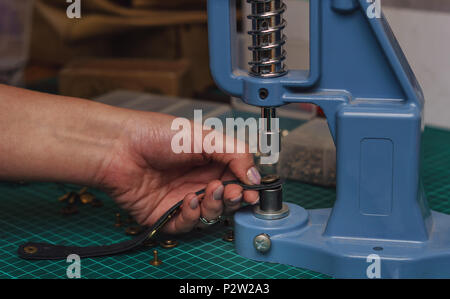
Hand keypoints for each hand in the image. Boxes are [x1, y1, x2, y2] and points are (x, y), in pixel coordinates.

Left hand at [96, 112, 260, 233]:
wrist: (119, 146)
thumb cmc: (156, 134)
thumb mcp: (204, 136)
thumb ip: (235, 154)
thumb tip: (256, 175)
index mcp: (210, 161)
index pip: (237, 179)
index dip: (247, 186)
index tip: (253, 190)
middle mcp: (198, 181)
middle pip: (227, 200)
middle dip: (234, 199)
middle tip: (233, 192)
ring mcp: (182, 199)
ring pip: (210, 215)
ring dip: (215, 207)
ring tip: (210, 192)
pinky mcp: (165, 214)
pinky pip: (187, 225)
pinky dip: (193, 216)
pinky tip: (189, 201)